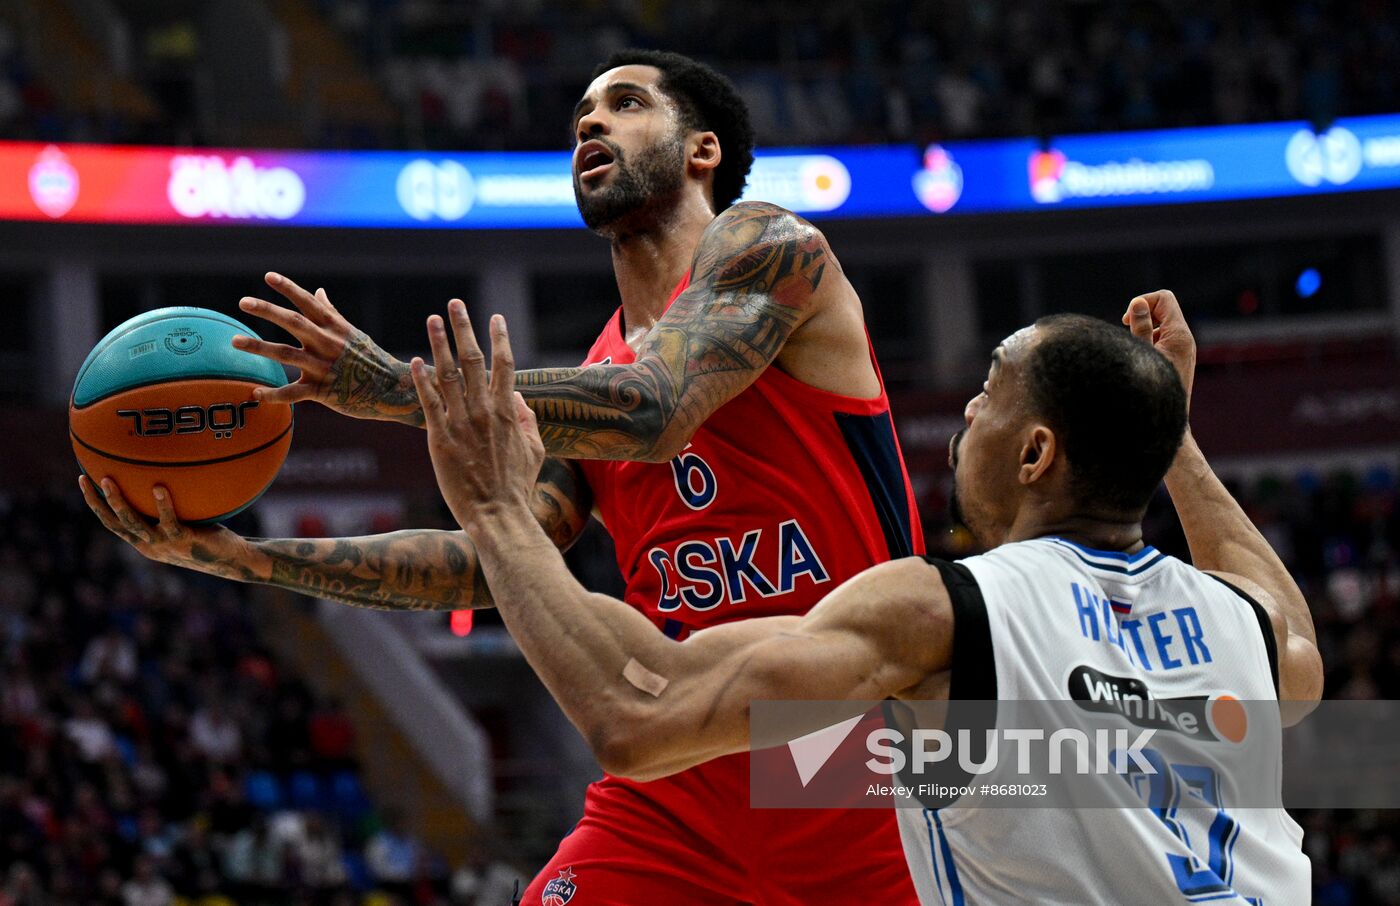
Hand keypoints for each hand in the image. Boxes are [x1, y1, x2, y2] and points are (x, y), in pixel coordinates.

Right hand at [78, 477, 255, 581]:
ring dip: (119, 502)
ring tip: (109, 480)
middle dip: (97, 501)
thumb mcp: (182, 521)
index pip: (111, 522)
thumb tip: (162, 472)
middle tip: (87, 477)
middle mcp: (149, 545)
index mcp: (144, 541)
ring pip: (134, 522)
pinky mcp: (183, 541)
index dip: (95, 504)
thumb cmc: (207, 536)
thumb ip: (169, 507)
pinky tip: (159, 486)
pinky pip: (169, 521)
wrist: (231, 559)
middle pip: (115, 522)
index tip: (83, 480)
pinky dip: (163, 504)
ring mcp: (165, 544)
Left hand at [232, 272, 424, 424]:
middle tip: (243, 302)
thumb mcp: (353, 333)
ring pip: (286, 354)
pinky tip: (255, 393)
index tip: (268, 277)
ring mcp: (324, 367)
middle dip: (267, 310)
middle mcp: (327, 343)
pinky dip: (273, 394)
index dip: (289, 288)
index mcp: (334, 328)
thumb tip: (318, 291)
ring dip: (258, 346)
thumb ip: (331, 313)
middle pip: (293, 322)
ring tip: (234, 341)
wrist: (392, 390)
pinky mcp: (323, 391)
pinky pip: (293, 393)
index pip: (308, 303)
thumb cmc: (372, 360)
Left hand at [410, 303, 545, 532]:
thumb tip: (518, 397)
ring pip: (447, 375)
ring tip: (432, 319)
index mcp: (508, 412)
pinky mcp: (439, 439)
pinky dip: (421, 380)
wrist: (498, 515)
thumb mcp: (535, 451)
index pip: (504, 365)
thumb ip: (528, 420)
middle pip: (473, 360)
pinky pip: (429, 403)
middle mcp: (483, 411)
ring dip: (439, 344)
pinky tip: (416, 361)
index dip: (499, 338)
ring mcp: (460, 423)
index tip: (494, 317)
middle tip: (455, 304)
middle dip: (464, 329)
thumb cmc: (517, 486)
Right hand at [1123, 289, 1196, 405]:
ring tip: (1132, 347)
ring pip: (1162, 324)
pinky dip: (1149, 339)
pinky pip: (1163, 338)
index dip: (1143, 301)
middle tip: (1125, 329)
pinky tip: (1138, 356)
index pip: (1163, 298)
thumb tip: (1138, 304)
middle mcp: (1185, 340)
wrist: (1165, 422)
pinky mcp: (1178, 359)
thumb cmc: (1150, 390)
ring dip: (1144, 328)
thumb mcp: (1141, 355)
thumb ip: (1141, 328)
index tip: (1126, 320)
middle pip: (1164, 308)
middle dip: (1143, 313)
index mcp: (1179, 335)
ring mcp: (1183, 350)